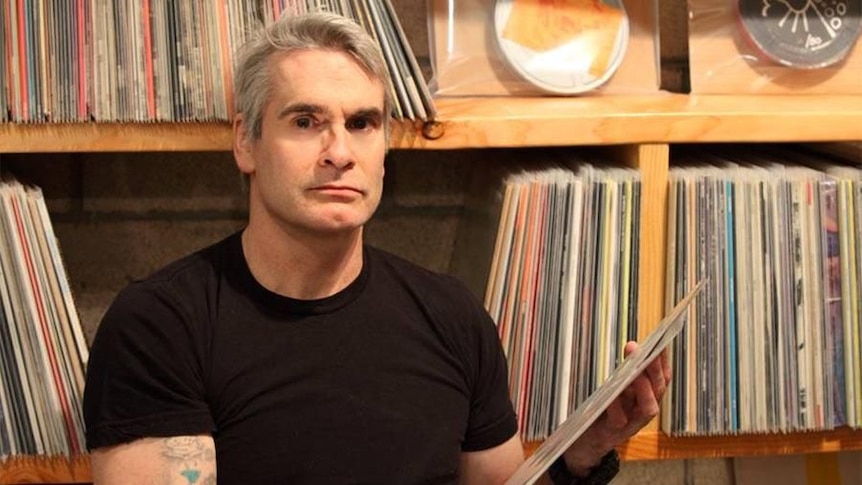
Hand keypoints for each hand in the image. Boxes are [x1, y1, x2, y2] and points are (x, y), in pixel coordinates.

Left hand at [562, 341, 669, 475]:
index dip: (663, 362)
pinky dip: (617, 407)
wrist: (588, 441)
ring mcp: (632, 424)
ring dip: (643, 388)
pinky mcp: (615, 433)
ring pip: (648, 408)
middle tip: (644, 351)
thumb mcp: (618, 390)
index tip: (660, 342)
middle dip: (653, 370)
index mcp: (647, 398)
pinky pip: (620, 420)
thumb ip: (626, 375)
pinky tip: (612, 395)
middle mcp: (644, 411)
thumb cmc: (604, 411)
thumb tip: (633, 349)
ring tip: (636, 372)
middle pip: (658, 390)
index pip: (662, 378)